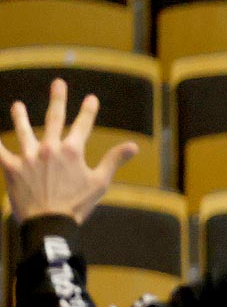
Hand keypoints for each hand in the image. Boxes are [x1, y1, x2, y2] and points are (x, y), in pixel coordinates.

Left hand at [0, 79, 135, 223]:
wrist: (49, 223)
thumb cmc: (76, 205)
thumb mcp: (100, 183)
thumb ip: (114, 160)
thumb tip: (134, 145)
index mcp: (72, 151)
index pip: (83, 125)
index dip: (88, 110)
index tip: (91, 98)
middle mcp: (49, 148)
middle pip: (54, 118)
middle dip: (58, 99)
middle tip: (58, 83)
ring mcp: (28, 156)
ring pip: (24, 131)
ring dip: (21, 116)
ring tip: (18, 106)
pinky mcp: (11, 167)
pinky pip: (0, 151)